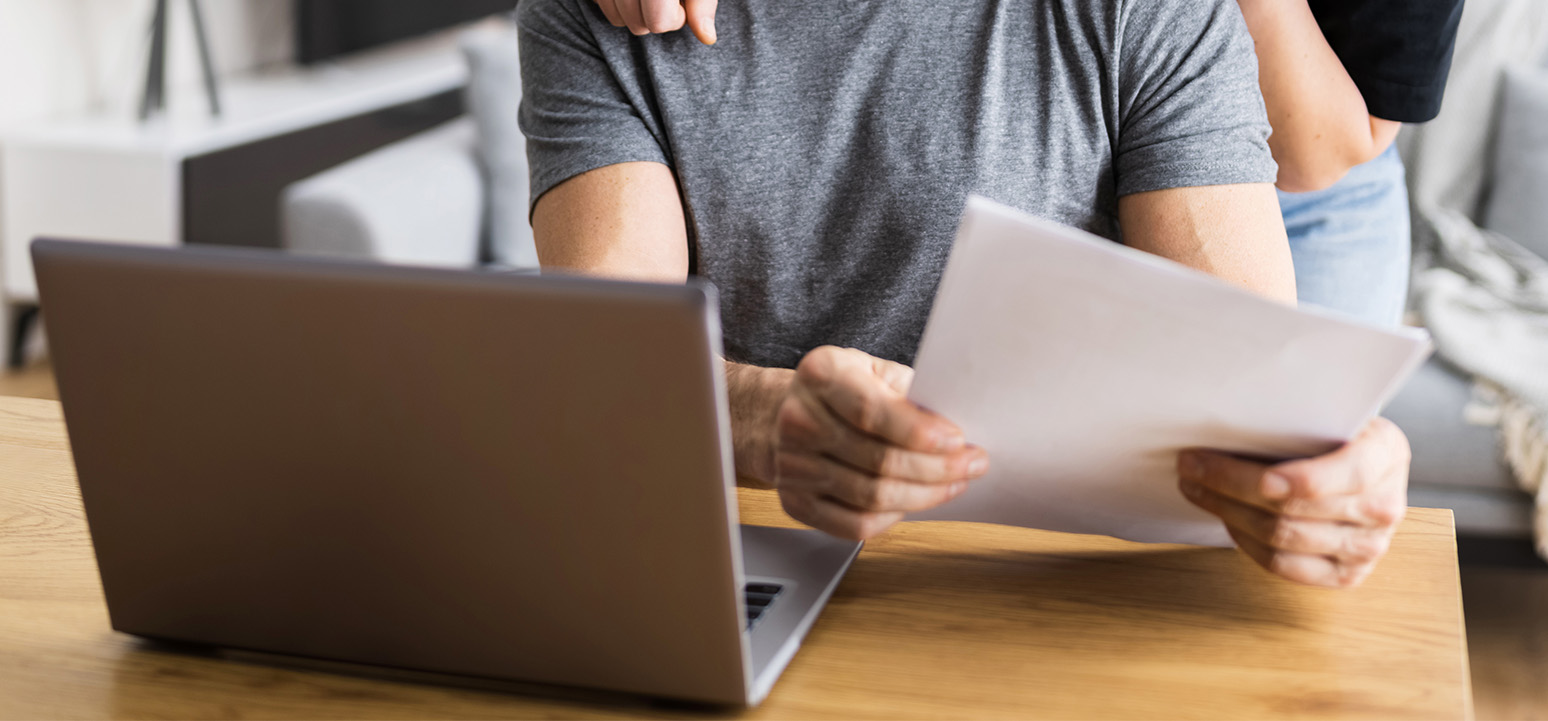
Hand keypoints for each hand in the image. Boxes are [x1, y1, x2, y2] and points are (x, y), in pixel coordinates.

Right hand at [591, 0, 717, 43]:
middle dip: (655, 18)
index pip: (659, 20)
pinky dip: (616, 2)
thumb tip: (707, 37)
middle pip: (637, 24)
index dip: (675, 18)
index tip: (682, 4)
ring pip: (617, 18)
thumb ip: (702, 4)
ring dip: (635, 12)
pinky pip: (601, 3)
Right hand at [730, 347, 987, 540]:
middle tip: (972, 464)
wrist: (786, 414)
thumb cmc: (843, 390)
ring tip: (954, 484)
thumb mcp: (873, 369)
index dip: (919, 432)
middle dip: (936, 468)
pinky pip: (853, 525)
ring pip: (870, 496)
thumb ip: (907, 390)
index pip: (872, 411)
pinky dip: (892, 518)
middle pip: (877, 460)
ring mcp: (792, 465)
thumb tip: (953, 425)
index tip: (958, 440)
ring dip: (924, 495)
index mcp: (821, 374)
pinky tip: (916, 502)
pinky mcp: (795, 502)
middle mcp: (798, 419)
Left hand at [1177, 417, 1410, 587]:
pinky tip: (1227, 518)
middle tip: (1191, 464)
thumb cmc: (1333, 434)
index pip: (1347, 474)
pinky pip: (1283, 566)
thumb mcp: (1330, 412)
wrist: (1362, 467)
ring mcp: (1367, 546)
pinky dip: (1246, 542)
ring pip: (1280, 538)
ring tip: (1195, 487)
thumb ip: (1297, 419)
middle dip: (1231, 485)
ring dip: (1227, 511)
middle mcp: (1383, 506)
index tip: (1258, 477)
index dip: (1301, 480)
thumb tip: (1230, 418)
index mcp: (1386, 454)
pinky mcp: (1345, 575)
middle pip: (1294, 509)